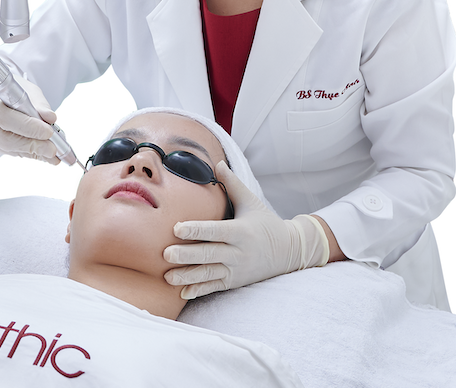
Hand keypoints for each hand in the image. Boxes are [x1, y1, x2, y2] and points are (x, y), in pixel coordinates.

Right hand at [0, 78, 59, 166]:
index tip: (49, 132)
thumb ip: (39, 104)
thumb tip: (50, 118)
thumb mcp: (27, 90)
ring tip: (51, 154)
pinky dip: (26, 153)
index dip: (28, 127)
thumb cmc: (11, 91)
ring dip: (31, 152)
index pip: (6, 117)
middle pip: (5, 139)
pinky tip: (40, 153)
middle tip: (52, 149)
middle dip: (32, 145)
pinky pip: (7, 152)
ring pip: (6, 149)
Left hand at [163, 161, 328, 298]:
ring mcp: (236, 269)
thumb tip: (217, 162)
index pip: (215, 231)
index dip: (196, 230)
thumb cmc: (266, 223)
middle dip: (187, 256)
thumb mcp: (251, 202)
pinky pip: (214, 287)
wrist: (290, 251)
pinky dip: (198, 290)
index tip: (177, 228)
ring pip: (209, 274)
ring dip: (187, 276)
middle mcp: (238, 252)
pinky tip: (182, 292)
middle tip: (165, 254)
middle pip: (209, 254)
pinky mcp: (235, 281)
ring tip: (167, 277)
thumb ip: (232, 184)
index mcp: (241, 231)